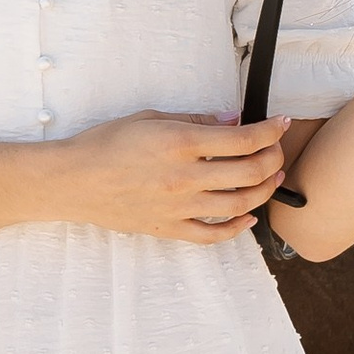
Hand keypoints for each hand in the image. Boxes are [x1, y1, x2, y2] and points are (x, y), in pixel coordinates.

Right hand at [61, 110, 288, 238]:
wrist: (72, 180)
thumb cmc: (105, 144)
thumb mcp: (150, 118)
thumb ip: (195, 120)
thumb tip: (232, 121)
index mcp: (180, 143)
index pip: (244, 139)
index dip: (271, 131)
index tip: (281, 123)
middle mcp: (185, 177)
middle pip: (250, 172)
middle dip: (273, 159)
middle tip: (277, 150)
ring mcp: (178, 207)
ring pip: (239, 204)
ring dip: (264, 191)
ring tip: (271, 179)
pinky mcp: (168, 228)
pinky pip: (212, 235)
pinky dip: (236, 228)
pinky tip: (247, 217)